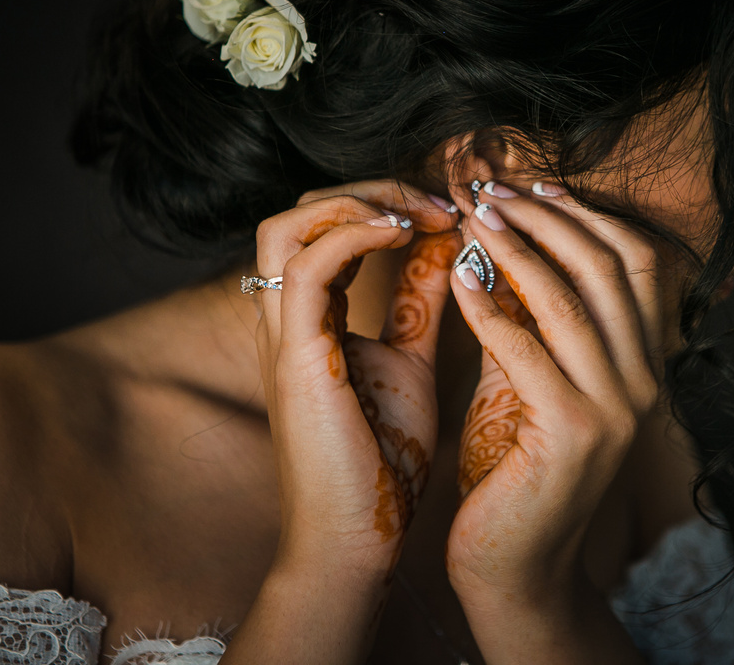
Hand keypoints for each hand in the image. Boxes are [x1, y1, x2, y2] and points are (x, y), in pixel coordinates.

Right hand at [253, 181, 457, 573]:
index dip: (382, 203)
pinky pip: (309, 266)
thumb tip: (451, 249)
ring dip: (358, 202)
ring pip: (286, 226)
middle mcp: (286, 319)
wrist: (356, 542)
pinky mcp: (295, 357)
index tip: (449, 211)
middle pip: (298, 213)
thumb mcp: (410, 362)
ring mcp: (283, 336)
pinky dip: (357, 235)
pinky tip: (409, 237)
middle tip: (438, 203)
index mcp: (309, 319)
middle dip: (370, 190)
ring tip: (420, 214)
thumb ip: (421, 305)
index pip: (324, 229)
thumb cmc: (381, 463)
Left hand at [445, 179, 663, 661]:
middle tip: (491, 191)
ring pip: (569, 298)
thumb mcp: (532, 382)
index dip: (586, 214)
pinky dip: (490, 304)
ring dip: (516, 247)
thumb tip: (496, 247)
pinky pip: (526, 348)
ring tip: (473, 218)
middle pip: (606, 266)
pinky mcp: (573, 432)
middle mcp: (644, 381)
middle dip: (546, 217)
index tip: (534, 184)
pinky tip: (457, 276)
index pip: (635, 262)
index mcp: (644, 364)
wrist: (516, 564)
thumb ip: (531, 321)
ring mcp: (615, 407)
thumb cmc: (515, 469)